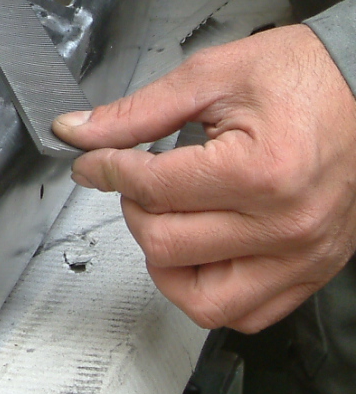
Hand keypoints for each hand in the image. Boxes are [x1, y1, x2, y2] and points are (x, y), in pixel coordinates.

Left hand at [52, 25, 355, 332]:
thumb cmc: (306, 78)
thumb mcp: (212, 78)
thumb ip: (138, 112)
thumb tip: (80, 131)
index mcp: (261, 172)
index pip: (151, 189)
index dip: (105, 169)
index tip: (95, 161)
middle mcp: (285, 224)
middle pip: (164, 246)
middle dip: (135, 210)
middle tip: (140, 183)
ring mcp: (302, 256)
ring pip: (202, 300)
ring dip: (167, 264)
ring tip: (169, 221)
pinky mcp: (312, 272)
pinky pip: (248, 315)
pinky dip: (210, 293)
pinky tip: (201, 251)